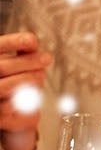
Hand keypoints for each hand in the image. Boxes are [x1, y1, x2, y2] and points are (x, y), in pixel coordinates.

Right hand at [0, 32, 49, 149]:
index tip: (32, 40)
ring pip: (5, 86)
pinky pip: (7, 107)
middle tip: (46, 59)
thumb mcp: (19, 62)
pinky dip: (25, 101)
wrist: (13, 109)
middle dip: (28, 62)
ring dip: (29, 81)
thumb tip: (31, 41)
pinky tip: (30, 96)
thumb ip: (25, 51)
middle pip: (3, 67)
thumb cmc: (16, 79)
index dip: (13, 42)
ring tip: (38, 78)